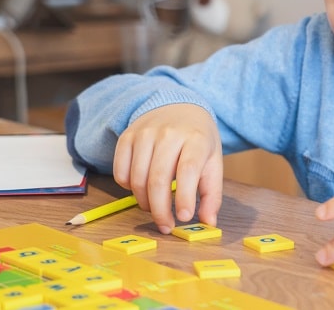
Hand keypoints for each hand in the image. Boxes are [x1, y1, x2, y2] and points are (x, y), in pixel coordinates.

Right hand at [112, 103, 222, 233]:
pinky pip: (120, 172)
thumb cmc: (198, 140)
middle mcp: (169, 133)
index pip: (188, 170)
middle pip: (158, 179)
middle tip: (166, 226)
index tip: (183, 218)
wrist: (178, 107)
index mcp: (196, 139)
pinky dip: (128, 188)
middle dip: (160, 209)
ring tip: (155, 207)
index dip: (184, 197)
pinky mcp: (127, 136)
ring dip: (144, 202)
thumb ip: (212, 193)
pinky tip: (141, 188)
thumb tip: (208, 222)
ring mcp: (145, 133)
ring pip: (137, 179)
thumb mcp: (213, 162)